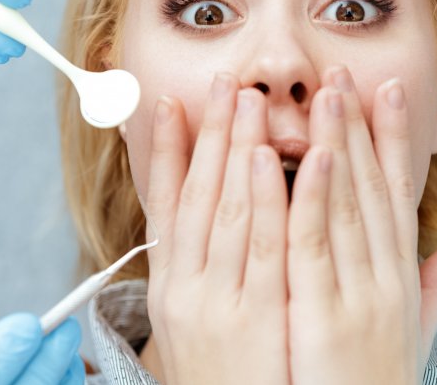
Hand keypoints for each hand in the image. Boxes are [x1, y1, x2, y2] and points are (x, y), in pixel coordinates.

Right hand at [141, 74, 288, 384]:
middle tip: (224, 82)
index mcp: (171, 286)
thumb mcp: (198, 323)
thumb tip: (215, 220)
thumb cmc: (224, 378)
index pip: (165, 204)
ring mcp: (216, 302)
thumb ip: (209, 269)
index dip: (168, 150)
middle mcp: (185, 287)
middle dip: (209, 134)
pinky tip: (271, 157)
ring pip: (227, 210)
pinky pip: (263, 248)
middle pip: (197, 194)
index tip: (170, 103)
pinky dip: (267, 199)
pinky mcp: (252, 319)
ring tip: (246, 98)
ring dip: (235, 149)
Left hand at [286, 66, 436, 384]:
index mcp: (398, 273)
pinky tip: (308, 153)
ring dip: (337, 142)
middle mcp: (385, 273)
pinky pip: (314, 243)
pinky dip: (313, 195)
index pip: (397, 192)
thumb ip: (427, 290)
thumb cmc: (376, 380)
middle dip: (359, 125)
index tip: (387, 94)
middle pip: (371, 186)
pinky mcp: (324, 312)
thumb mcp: (408, 332)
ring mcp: (359, 290)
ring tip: (326, 91)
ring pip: (345, 202)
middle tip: (345, 72)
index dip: (393, 140)